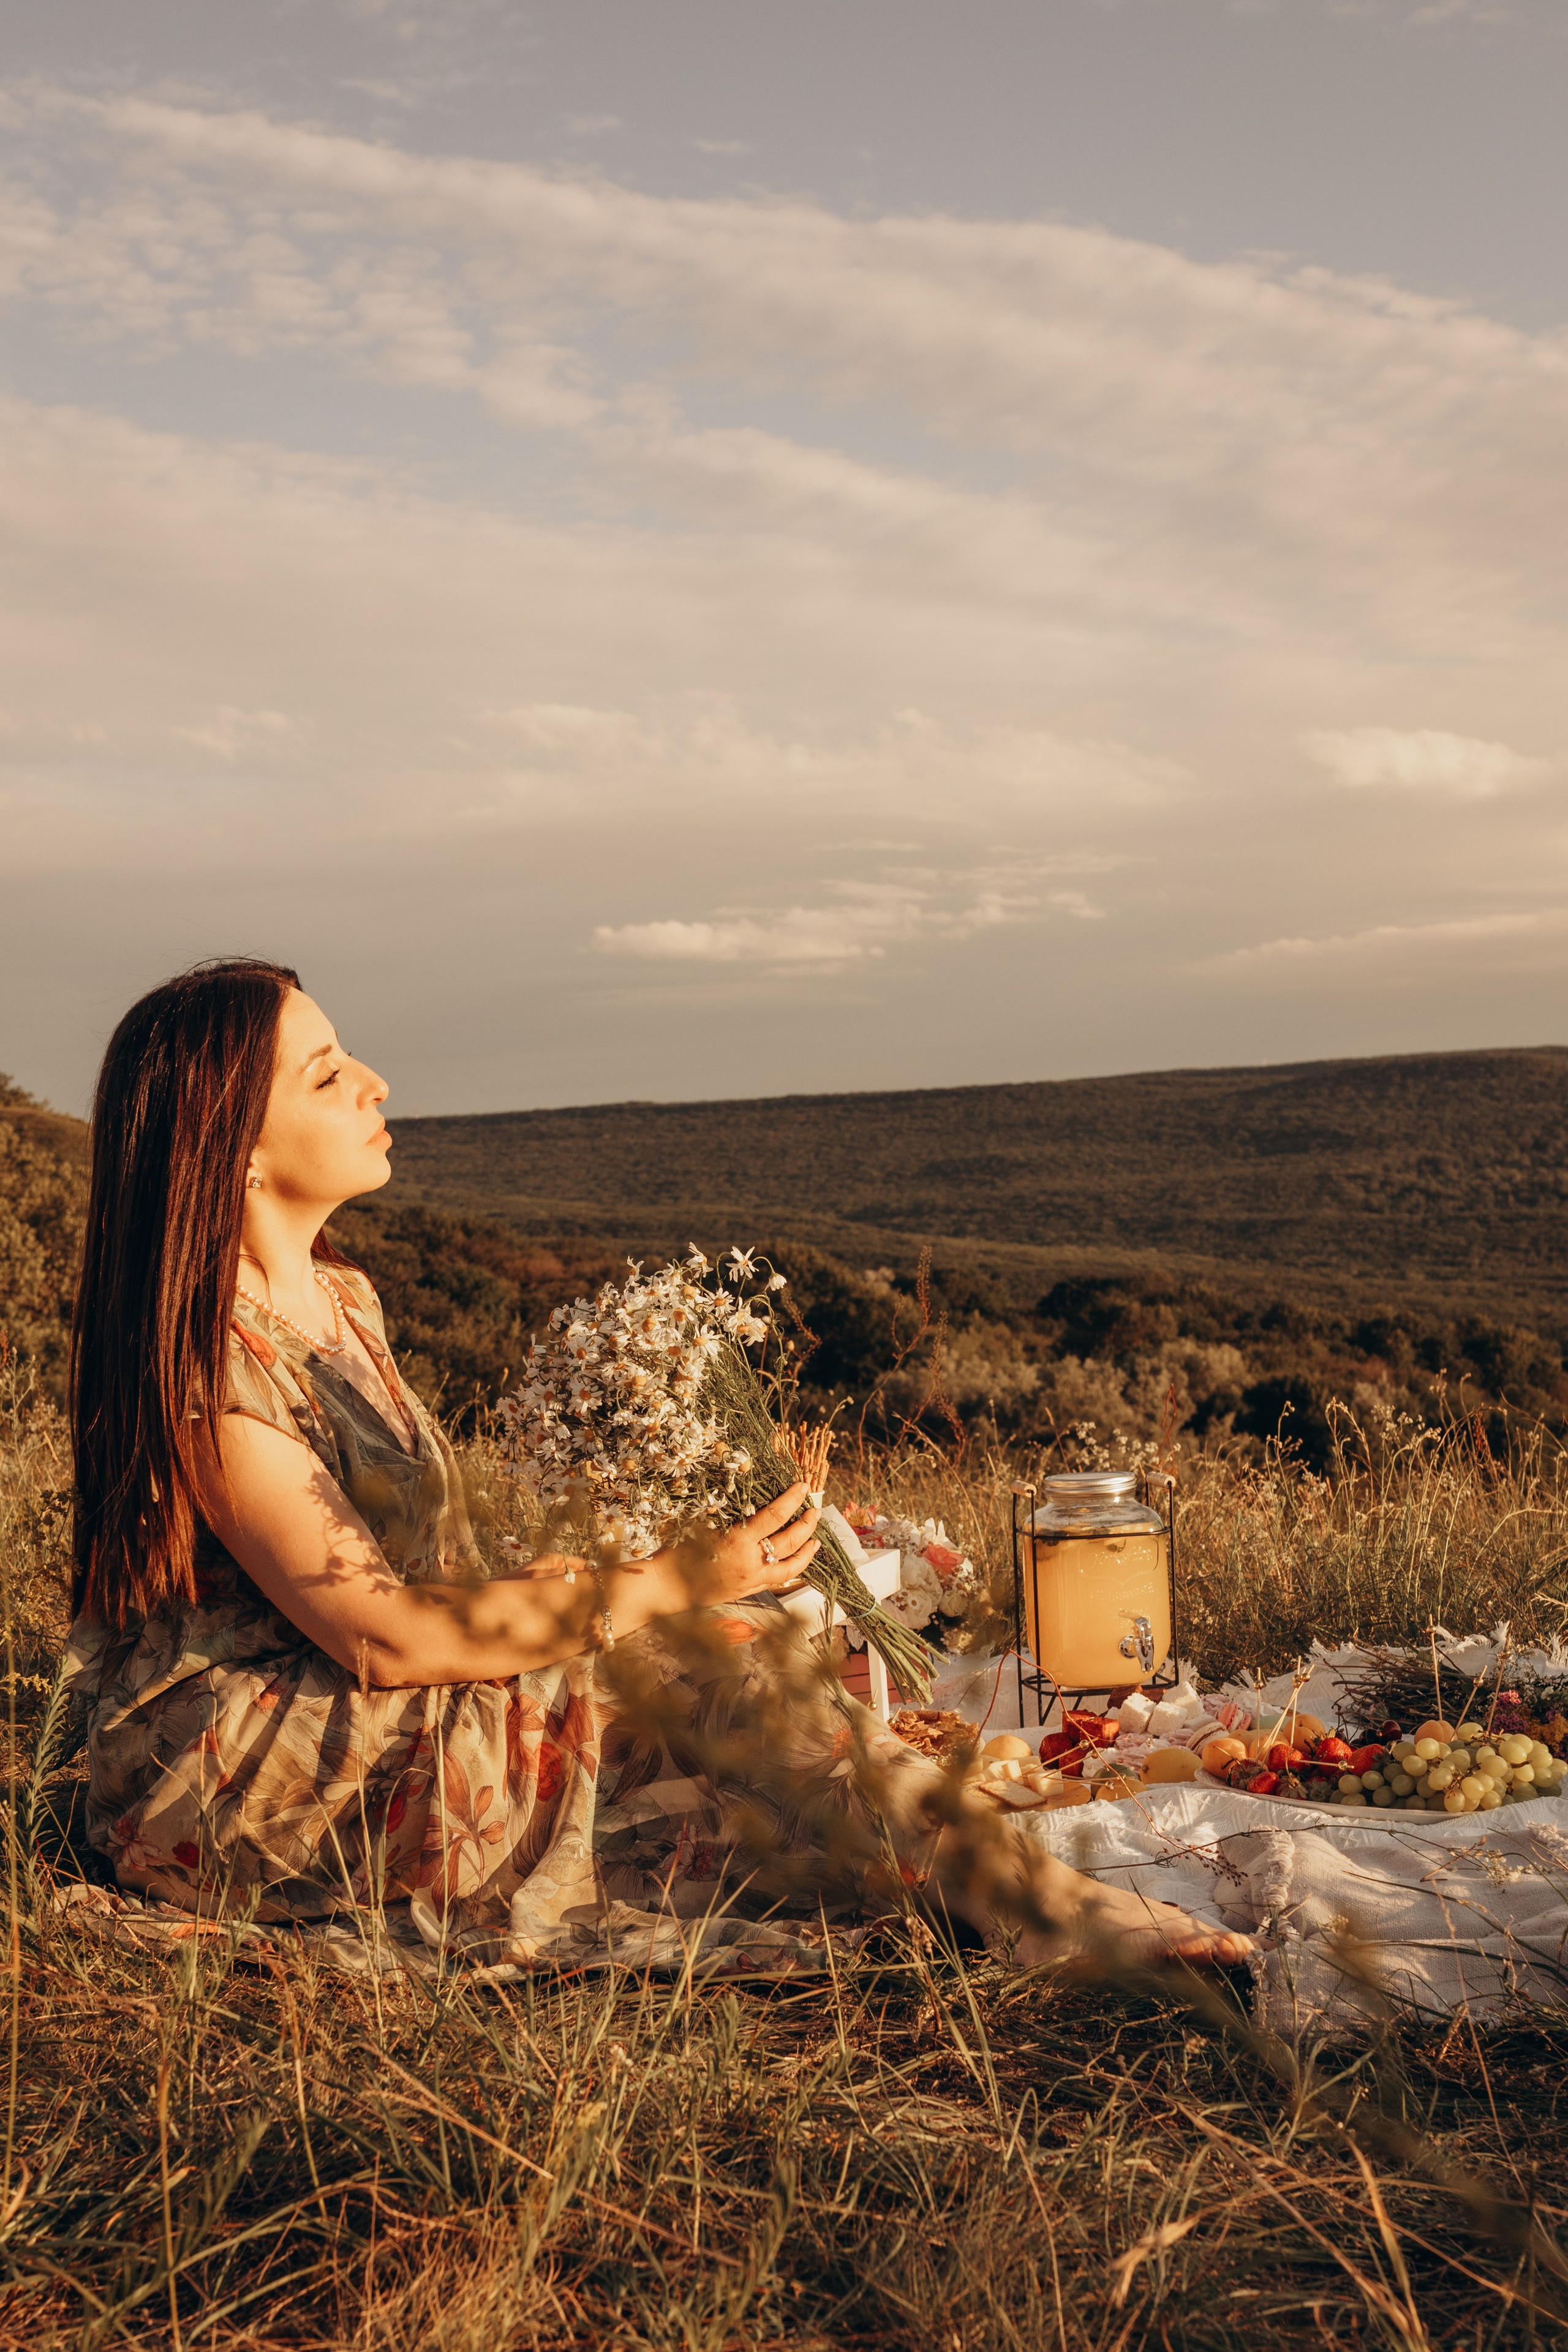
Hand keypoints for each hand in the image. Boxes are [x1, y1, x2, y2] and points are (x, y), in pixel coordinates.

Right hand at [683, 1482, 821, 1606]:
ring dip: (807, 1552)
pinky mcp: (748, 1591)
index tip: (803, 1487)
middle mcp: (750, 1562)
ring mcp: (752, 1580)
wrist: (667, 1586)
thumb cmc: (679, 1552)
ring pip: (791, 1567)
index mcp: (738, 1541)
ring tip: (816, 1541)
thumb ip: (731, 1517)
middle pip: (790, 1541)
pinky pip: (777, 1581)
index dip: (792, 1499)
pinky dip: (791, 1570)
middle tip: (815, 1511)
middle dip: (807, 1524)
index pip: (775, 1516)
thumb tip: (754, 1502)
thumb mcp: (703, 1525)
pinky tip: (796, 1563)